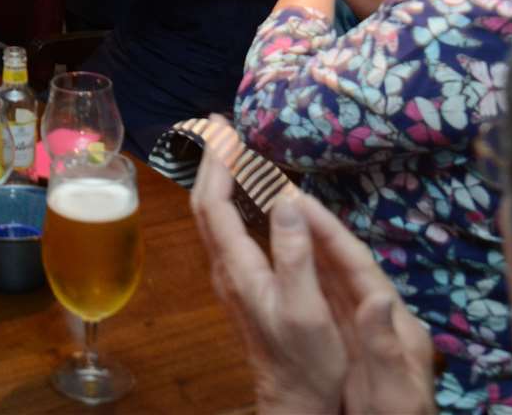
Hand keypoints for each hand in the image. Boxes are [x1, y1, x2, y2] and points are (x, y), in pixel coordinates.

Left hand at [191, 134, 345, 412]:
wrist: (294, 401)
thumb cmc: (306, 361)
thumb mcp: (306, 310)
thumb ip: (295, 255)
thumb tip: (287, 198)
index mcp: (238, 269)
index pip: (213, 204)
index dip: (216, 163)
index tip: (222, 128)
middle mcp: (225, 268)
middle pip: (205, 204)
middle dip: (210, 162)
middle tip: (220, 125)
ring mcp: (230, 276)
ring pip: (212, 215)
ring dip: (218, 178)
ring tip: (231, 148)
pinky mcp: (241, 283)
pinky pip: (225, 227)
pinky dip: (229, 198)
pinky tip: (245, 193)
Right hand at [303, 185, 436, 414]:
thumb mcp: (395, 394)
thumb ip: (385, 347)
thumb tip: (378, 295)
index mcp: (396, 324)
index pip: (361, 268)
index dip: (332, 233)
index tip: (301, 200)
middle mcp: (382, 317)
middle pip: (346, 264)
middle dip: (316, 228)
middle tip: (282, 194)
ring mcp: (367, 329)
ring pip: (334, 278)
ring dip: (307, 246)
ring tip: (277, 216)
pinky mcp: (353, 344)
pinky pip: (326, 301)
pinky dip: (305, 276)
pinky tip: (284, 264)